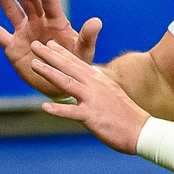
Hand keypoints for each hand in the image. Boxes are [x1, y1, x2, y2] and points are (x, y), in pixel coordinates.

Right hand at [0, 0, 103, 98]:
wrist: (61, 82)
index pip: (51, 4)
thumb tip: (97, 21)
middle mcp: (39, 22)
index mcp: (57, 22)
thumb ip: (88, 37)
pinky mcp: (12, 46)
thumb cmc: (76, 64)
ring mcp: (24, 32)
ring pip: (11, 11)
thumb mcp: (84, 52)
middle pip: (29, 1)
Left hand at [28, 42, 151, 154]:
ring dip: (49, 73)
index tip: (49, 43)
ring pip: (67, 83)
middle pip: (68, 67)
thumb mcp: (112, 92)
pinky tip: (44, 106)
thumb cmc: (126, 114)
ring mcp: (92, 99)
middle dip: (50, 55)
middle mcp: (94, 85)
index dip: (62, 52)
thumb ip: (98, 84)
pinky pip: (72, 112)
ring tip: (33, 65)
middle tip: (34, 45)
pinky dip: (58, 109)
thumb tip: (91, 76)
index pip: (77, 62)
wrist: (140, 130)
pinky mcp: (92, 116)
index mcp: (99, 79)